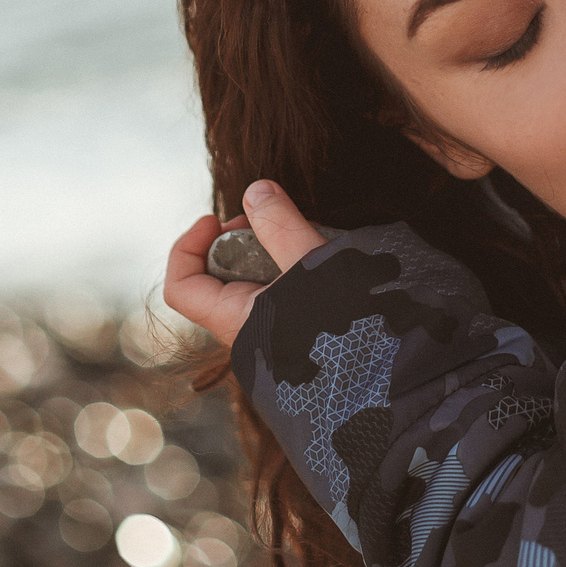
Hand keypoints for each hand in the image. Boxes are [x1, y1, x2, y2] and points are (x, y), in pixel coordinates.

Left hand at [159, 182, 330, 348]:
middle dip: (236, 239)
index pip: (181, 286)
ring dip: (266, 249)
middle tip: (265, 219)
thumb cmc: (344, 329)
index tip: (215, 220)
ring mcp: (269, 328)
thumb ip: (282, 226)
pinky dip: (285, 265)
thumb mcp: (312, 266)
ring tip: (300, 233)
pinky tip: (313, 254)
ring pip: (249, 279)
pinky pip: (275, 288)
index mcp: (234, 318)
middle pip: (216, 274)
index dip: (188, 247)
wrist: (384, 375)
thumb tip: (256, 191)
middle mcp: (245, 327)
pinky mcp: (293, 326)